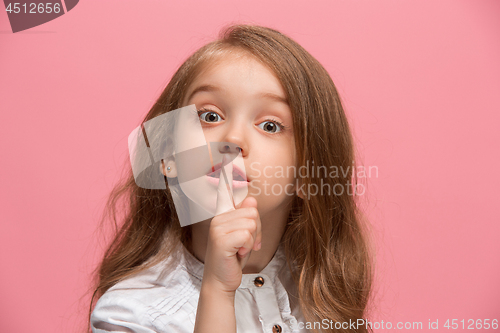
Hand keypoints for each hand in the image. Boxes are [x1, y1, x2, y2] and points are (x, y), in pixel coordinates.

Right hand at [202, 155, 261, 293]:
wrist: (222, 280)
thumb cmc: (233, 256)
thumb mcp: (245, 235)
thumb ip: (248, 217)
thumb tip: (251, 201)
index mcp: (223, 212)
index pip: (225, 188)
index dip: (227, 171)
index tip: (227, 155)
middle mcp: (218, 216)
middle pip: (252, 211)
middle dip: (256, 230)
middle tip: (248, 243)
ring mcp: (218, 227)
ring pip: (252, 222)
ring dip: (252, 239)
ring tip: (242, 248)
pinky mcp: (221, 239)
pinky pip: (247, 234)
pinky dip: (247, 246)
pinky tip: (238, 253)